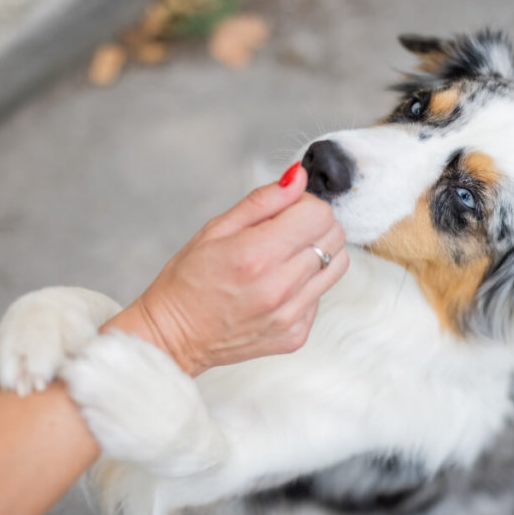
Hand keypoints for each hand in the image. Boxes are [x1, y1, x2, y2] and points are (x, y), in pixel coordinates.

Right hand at [104, 163, 346, 375]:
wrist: (175, 337)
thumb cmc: (188, 280)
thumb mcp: (216, 229)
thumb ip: (263, 200)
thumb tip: (298, 177)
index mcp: (258, 254)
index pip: (319, 213)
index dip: (306, 204)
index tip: (287, 210)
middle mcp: (280, 287)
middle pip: (334, 237)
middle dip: (315, 225)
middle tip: (285, 232)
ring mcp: (291, 315)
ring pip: (338, 266)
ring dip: (318, 253)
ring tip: (285, 258)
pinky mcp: (296, 335)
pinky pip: (321, 295)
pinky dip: (307, 284)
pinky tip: (278, 286)